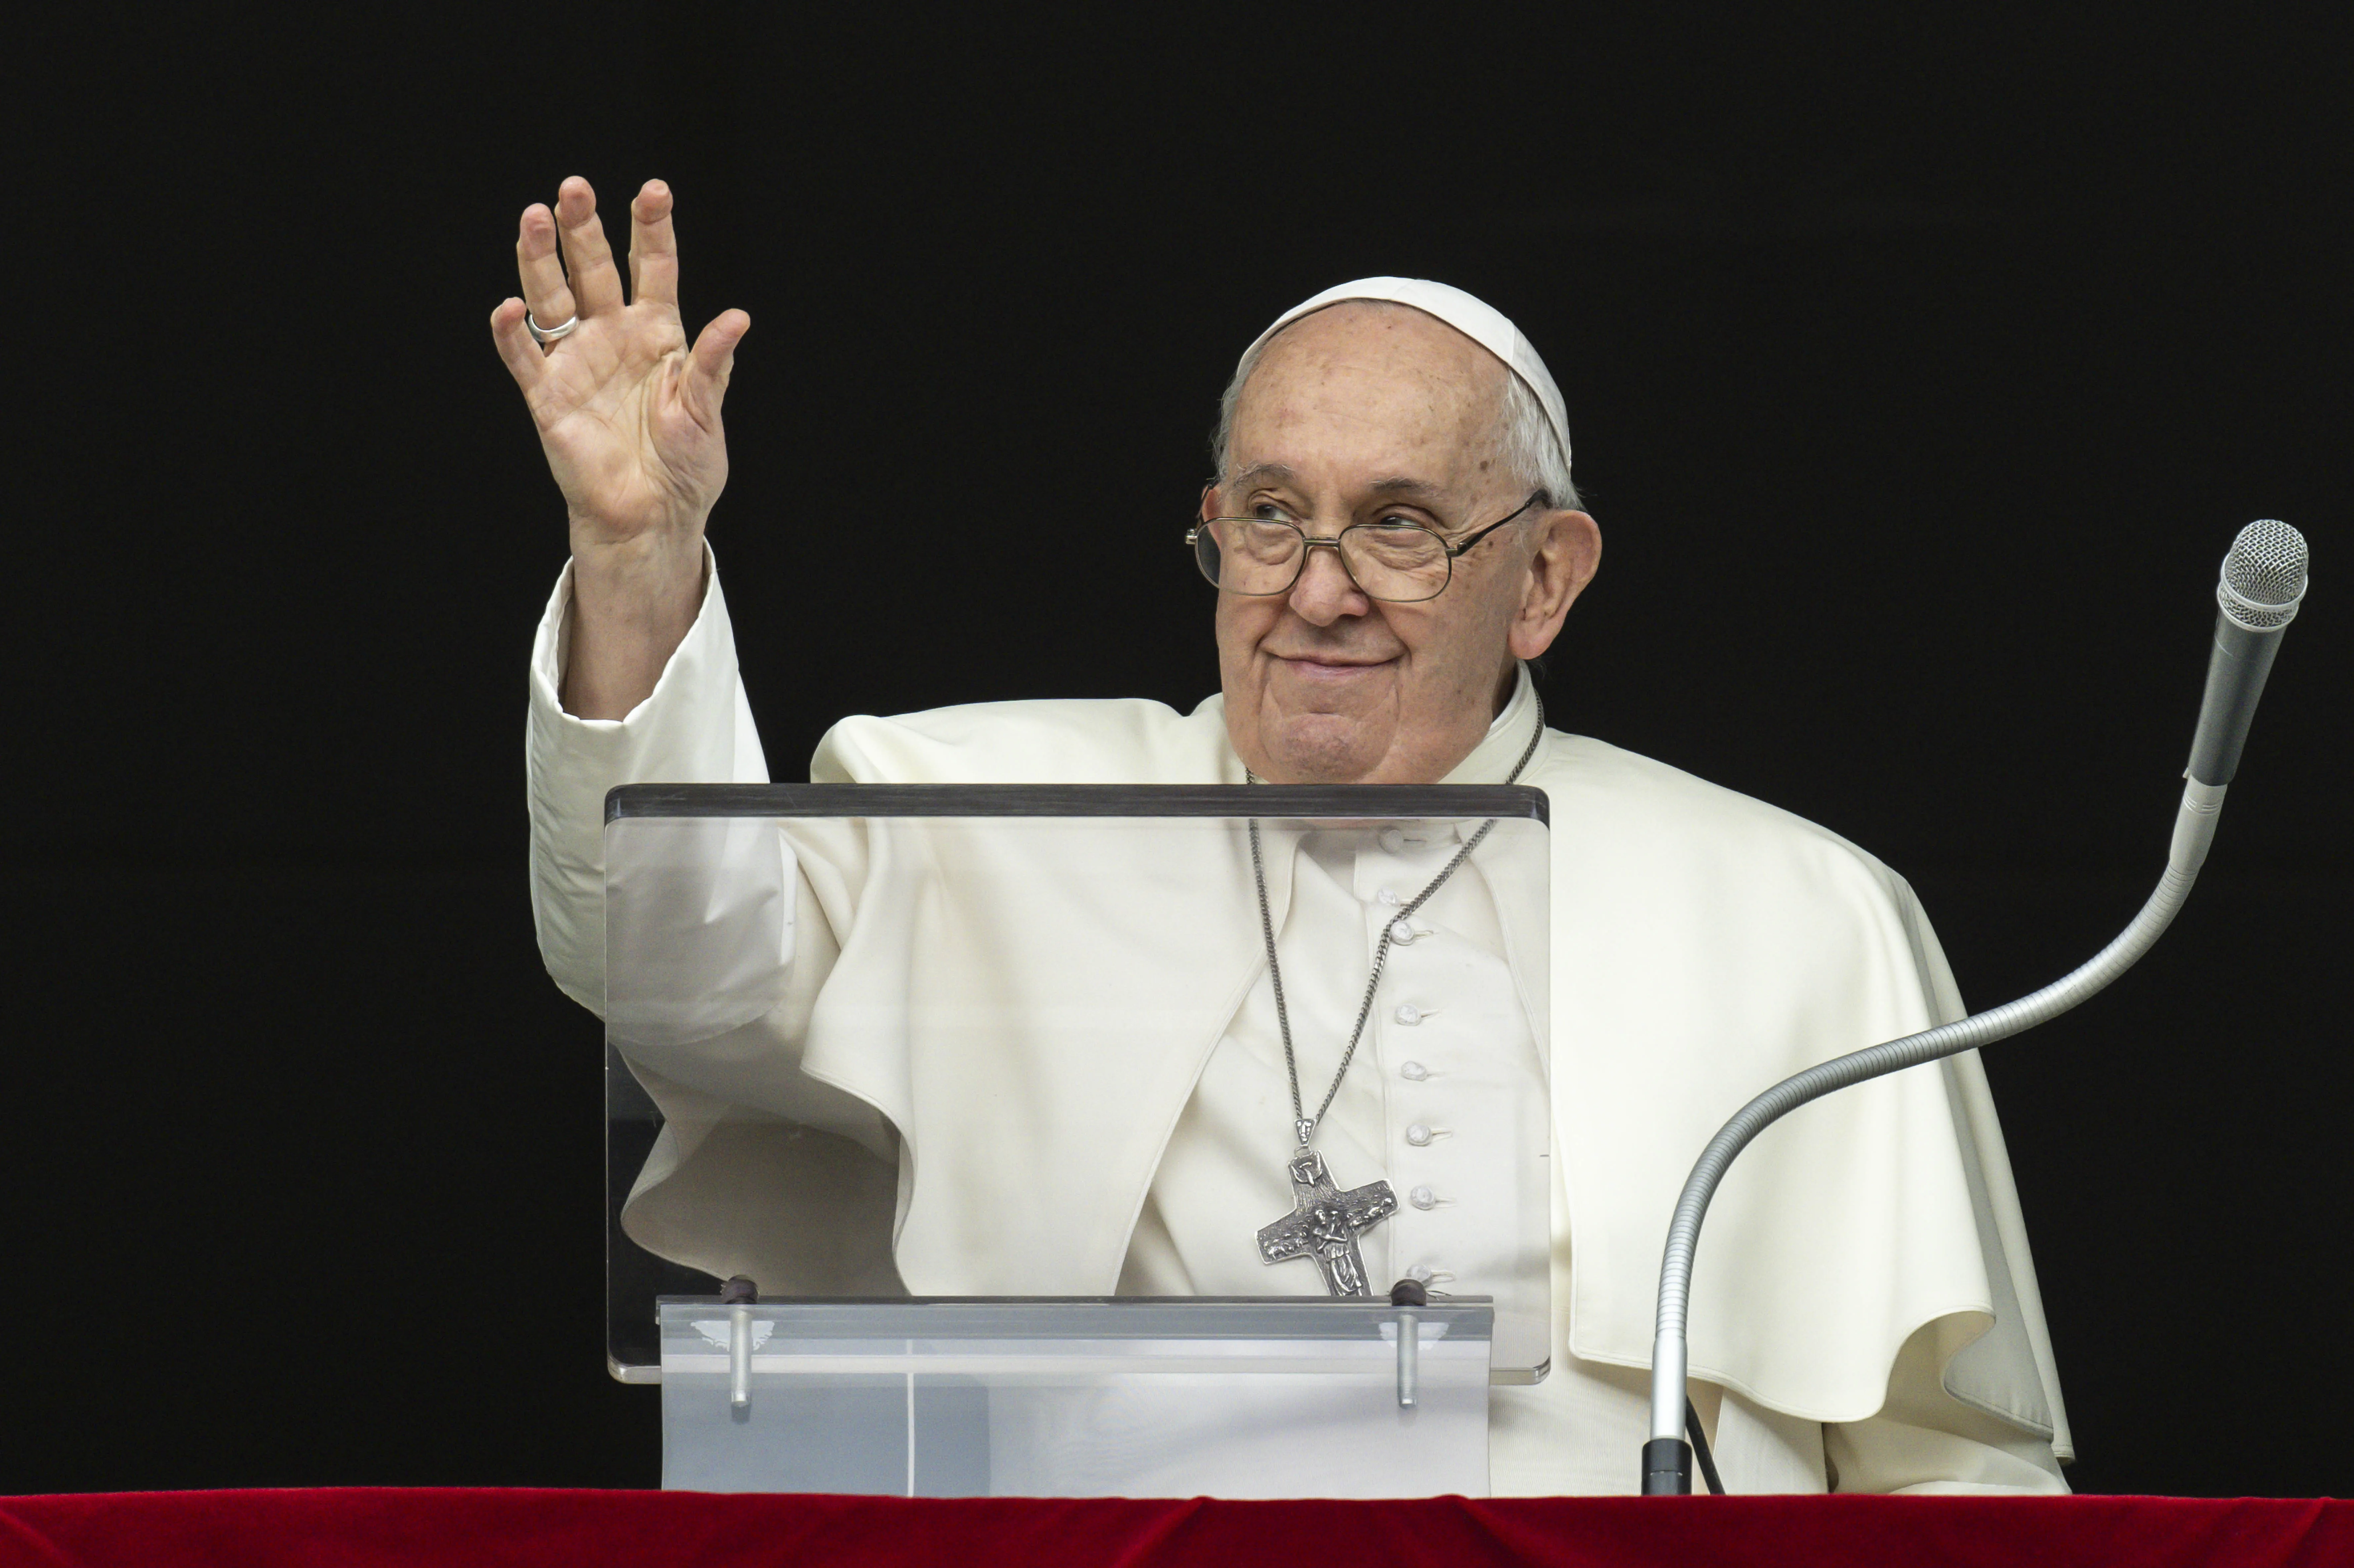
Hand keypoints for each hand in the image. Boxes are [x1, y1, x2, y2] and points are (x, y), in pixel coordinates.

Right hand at [490, 177, 747, 716]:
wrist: (652, 515)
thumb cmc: (686, 466)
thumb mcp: (706, 413)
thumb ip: (712, 365)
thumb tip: (737, 318)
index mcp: (658, 334)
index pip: (654, 269)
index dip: (652, 230)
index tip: (653, 191)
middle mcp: (613, 337)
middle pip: (596, 270)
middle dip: (585, 230)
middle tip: (575, 188)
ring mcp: (577, 362)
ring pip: (553, 299)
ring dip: (541, 260)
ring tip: (535, 217)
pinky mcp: (548, 396)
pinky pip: (524, 358)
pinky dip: (513, 334)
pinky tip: (508, 308)